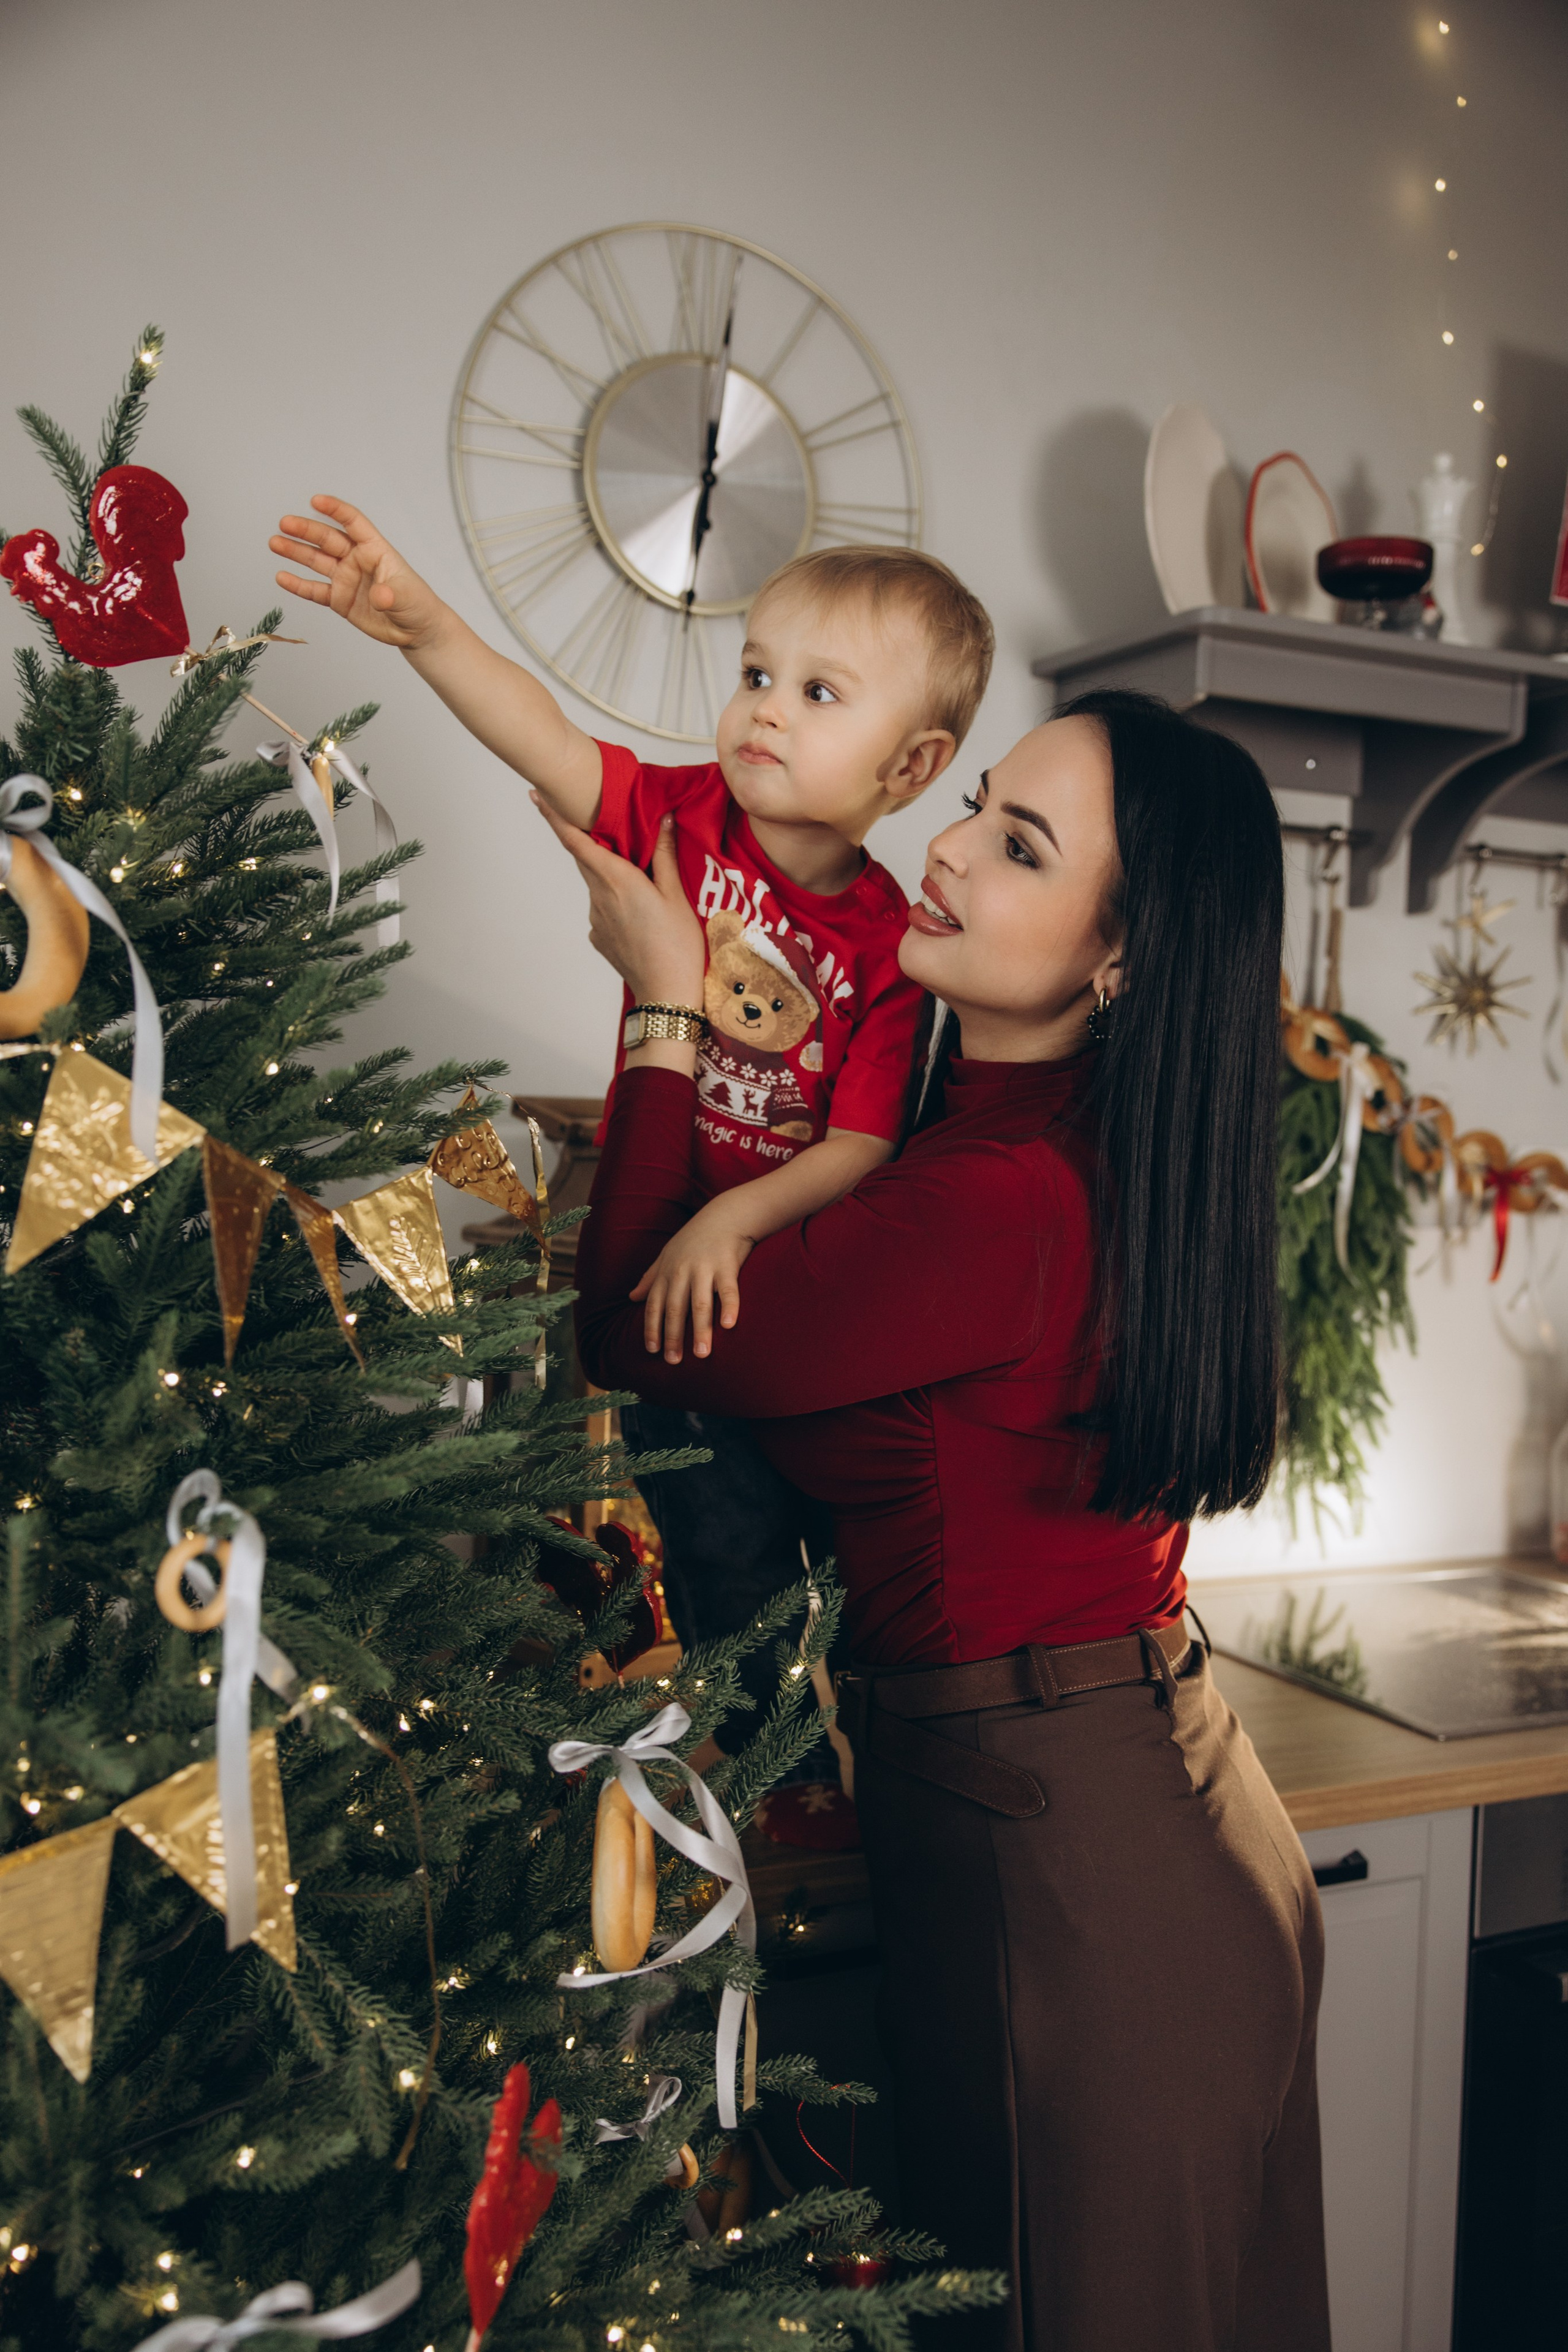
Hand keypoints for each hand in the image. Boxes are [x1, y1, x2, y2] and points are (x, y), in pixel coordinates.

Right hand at [270, 496, 445, 650]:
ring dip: (296, 552)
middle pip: (328, 539)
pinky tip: (282, 577)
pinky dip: (298, 585)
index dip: (336, 510)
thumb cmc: (418, 605)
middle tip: (285, 524)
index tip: (316, 501)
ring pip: (317, 561)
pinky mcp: (340, 600)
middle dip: (306, 530)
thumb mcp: (407, 597)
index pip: (353, 523)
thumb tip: (380, 596)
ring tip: (275, 543)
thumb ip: (392, 595)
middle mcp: (357, 560)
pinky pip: (315, 590)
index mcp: (375, 550)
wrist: (416, 631)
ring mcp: (346, 579)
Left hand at [531, 799, 704, 1008]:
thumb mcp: (677, 895)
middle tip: (595, 820)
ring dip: (608, 872)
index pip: (576, 841)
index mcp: (616, 880)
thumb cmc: (677, 946)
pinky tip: (639, 913)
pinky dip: (615, 900)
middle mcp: (598, 897)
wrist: (666, 995)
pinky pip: (603, 909)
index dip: (554, 816)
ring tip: (638, 879)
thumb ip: (665, 855)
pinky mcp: (598, 937)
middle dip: (586, 838)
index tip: (537, 796)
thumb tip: (663, 820)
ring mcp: (595, 919)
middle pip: (584, 858)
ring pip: (596, 883)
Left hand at [631, 1201, 755, 1361]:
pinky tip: (729, 1326)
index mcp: (667, 1272)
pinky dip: (729, 1307)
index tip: (652, 1350)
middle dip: (673, 1336)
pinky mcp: (727, 1266)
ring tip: (702, 1355)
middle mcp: (682, 1272)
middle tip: (673, 1361)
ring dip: (700, 1331)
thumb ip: (650, 1278)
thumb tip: (631, 1297)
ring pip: (700, 1304)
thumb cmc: (694, 1238)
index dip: (652, 1328)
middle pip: (675, 1309)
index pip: (655, 1305)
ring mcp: (705, 1269)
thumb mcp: (666, 1256)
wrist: (726, 1215)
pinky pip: (728, 1290)